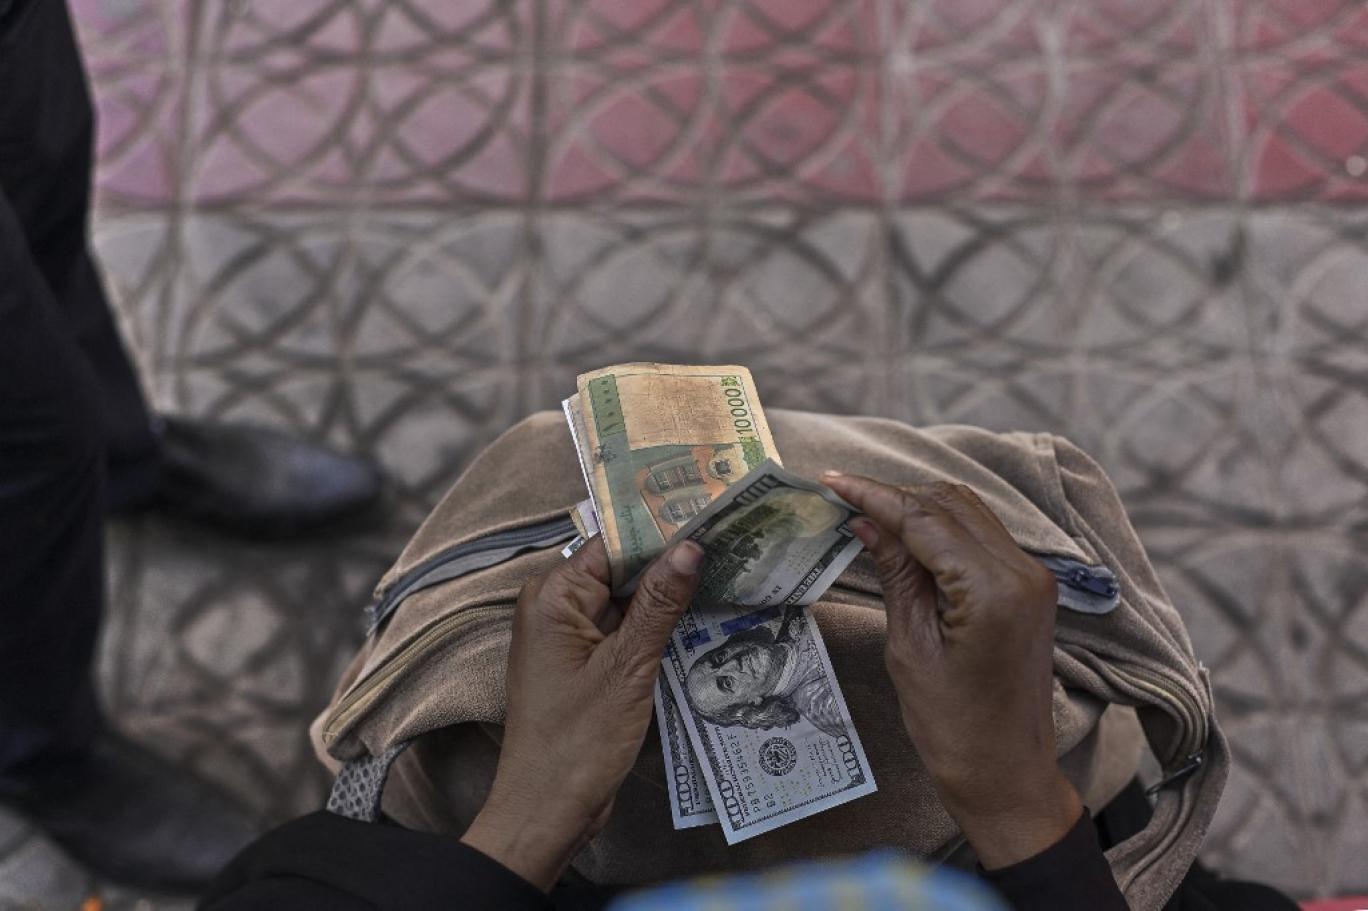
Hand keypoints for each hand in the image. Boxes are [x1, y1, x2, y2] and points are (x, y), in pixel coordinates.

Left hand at [460, 536, 702, 891]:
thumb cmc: (578, 742)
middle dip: (673, 560)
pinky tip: (705, 617)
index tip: (712, 515)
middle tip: (734, 541)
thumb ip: (659, 604)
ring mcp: (572, 636)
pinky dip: (659, 626)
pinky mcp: (587, 662)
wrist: (548, 811)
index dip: (663, 529)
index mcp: (553, 596)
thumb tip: (690, 546)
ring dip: (671, 594)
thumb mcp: (627, 668)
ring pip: (629, 598)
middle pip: (622, 567)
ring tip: (732, 571)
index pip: (614, 542)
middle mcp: (556, 607)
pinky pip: (626, 629)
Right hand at [821, 473, 1081, 869]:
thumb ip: (894, 574)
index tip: (831, 482)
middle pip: (950, 504)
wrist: (1006, 774)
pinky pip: (980, 537)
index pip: (925, 519)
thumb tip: (864, 521)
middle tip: (841, 497)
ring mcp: (1032, 578)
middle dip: (894, 496)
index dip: (874, 495)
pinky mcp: (1029, 588)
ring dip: (917, 508)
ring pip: (967, 513)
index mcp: (994, 590)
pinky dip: (940, 528)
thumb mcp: (910, 647)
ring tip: (866, 512)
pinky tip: (903, 536)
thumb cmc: (952, 728)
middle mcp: (1023, 572)